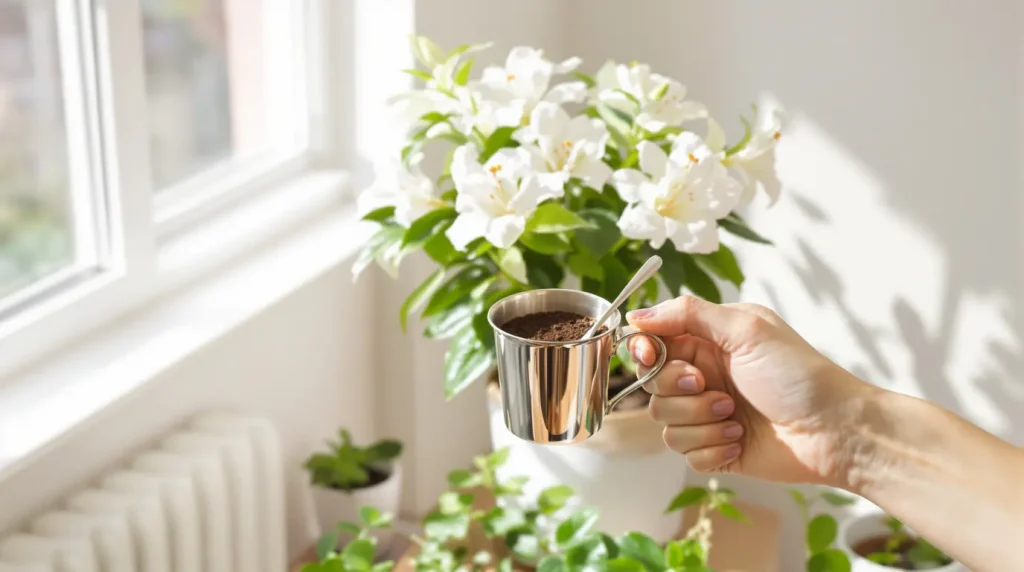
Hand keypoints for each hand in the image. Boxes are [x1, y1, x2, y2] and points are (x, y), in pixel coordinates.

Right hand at [628, 296, 872, 486]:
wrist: (835, 431)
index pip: (653, 342)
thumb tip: (637, 315)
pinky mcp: (714, 449)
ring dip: (700, 420)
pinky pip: (685, 453)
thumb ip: (689, 314)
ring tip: (735, 416)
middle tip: (708, 385)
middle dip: (678, 389)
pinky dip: (712, 447)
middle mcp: (703, 377)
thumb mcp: (746, 328)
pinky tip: (741, 440)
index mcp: (708, 342)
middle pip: (651, 385)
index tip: (650, 355)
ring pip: (664, 421)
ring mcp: (707, 415)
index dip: (643, 350)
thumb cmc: (799, 374)